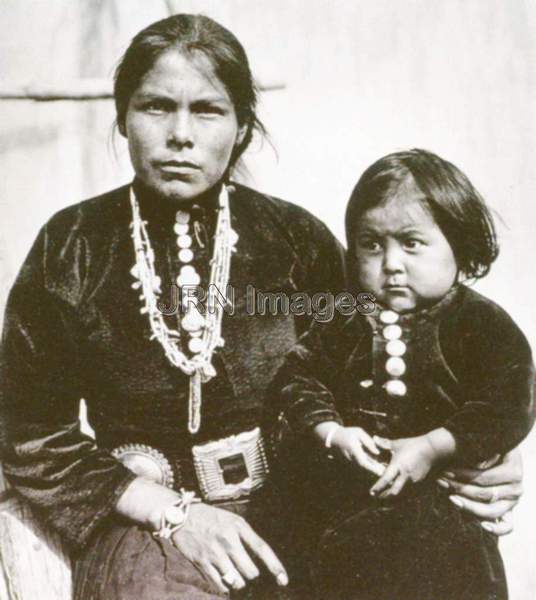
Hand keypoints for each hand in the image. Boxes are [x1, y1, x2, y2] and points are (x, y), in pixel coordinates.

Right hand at [172, 502, 287, 593]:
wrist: (181, 516)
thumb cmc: (210, 518)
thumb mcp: (231, 519)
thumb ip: (245, 536)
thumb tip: (258, 559)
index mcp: (238, 526)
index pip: (261, 548)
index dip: (275, 566)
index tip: (284, 580)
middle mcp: (228, 540)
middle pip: (250, 571)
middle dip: (250, 574)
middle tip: (245, 569)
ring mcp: (215, 553)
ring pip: (236, 581)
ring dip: (237, 581)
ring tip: (232, 572)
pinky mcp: (202, 562)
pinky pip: (220, 584)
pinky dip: (223, 585)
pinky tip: (221, 576)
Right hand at [329, 426, 385, 475]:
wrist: (334, 438)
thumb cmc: (348, 433)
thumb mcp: (359, 432)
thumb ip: (368, 442)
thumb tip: (377, 452)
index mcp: (354, 450)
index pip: (364, 463)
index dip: (373, 469)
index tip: (382, 472)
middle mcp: (352, 458)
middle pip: (365, 469)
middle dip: (376, 472)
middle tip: (387, 474)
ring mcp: (351, 461)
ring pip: (364, 469)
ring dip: (374, 471)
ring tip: (384, 471)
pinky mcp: (352, 462)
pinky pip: (362, 466)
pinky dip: (370, 468)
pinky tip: (378, 468)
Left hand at [370, 435, 435, 497]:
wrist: (433, 450)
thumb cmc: (413, 445)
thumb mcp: (398, 444)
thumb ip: (385, 443)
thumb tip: (374, 438)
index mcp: (398, 465)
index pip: (386, 479)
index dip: (378, 487)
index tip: (371, 492)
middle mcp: (406, 475)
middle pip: (394, 491)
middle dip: (385, 496)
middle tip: (377, 498)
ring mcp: (414, 481)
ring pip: (402, 495)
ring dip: (393, 497)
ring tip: (385, 497)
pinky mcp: (421, 484)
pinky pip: (410, 493)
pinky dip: (403, 496)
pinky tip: (398, 496)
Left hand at [437, 448, 522, 535]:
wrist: (494, 453)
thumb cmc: (485, 449)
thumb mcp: (484, 447)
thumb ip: (479, 454)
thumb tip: (473, 463)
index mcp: (513, 470)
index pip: (484, 478)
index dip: (463, 475)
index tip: (444, 471)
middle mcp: (516, 488)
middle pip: (485, 494)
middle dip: (460, 488)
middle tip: (441, 481)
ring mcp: (512, 501)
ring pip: (491, 511)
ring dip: (468, 506)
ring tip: (451, 498)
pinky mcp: (508, 512)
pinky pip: (507, 526)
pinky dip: (497, 529)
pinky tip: (483, 526)